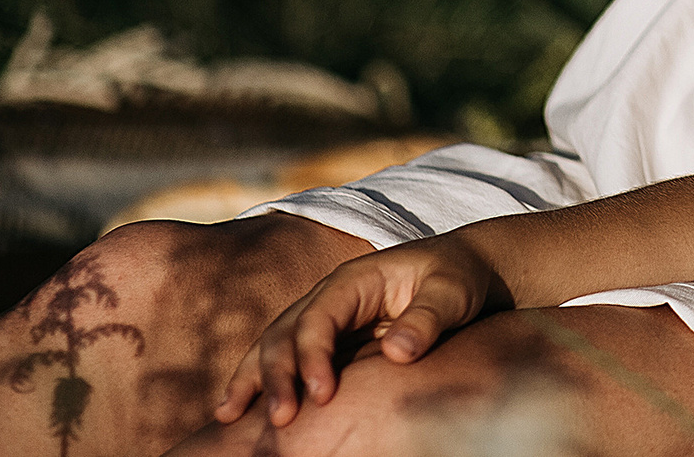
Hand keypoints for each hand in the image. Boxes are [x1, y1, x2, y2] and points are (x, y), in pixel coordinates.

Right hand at [213, 236, 501, 426]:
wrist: (464, 271)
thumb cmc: (459, 278)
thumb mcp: (452, 292)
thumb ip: (427, 317)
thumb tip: (398, 351)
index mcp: (354, 280)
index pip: (319, 317)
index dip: (312, 356)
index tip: (320, 396)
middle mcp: (329, 297)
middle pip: (286, 332)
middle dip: (275, 375)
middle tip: (280, 421)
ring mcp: (324, 318)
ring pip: (274, 345)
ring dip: (252, 379)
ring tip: (228, 417)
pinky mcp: (328, 341)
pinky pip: (287, 358)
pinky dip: (261, 381)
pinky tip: (240, 410)